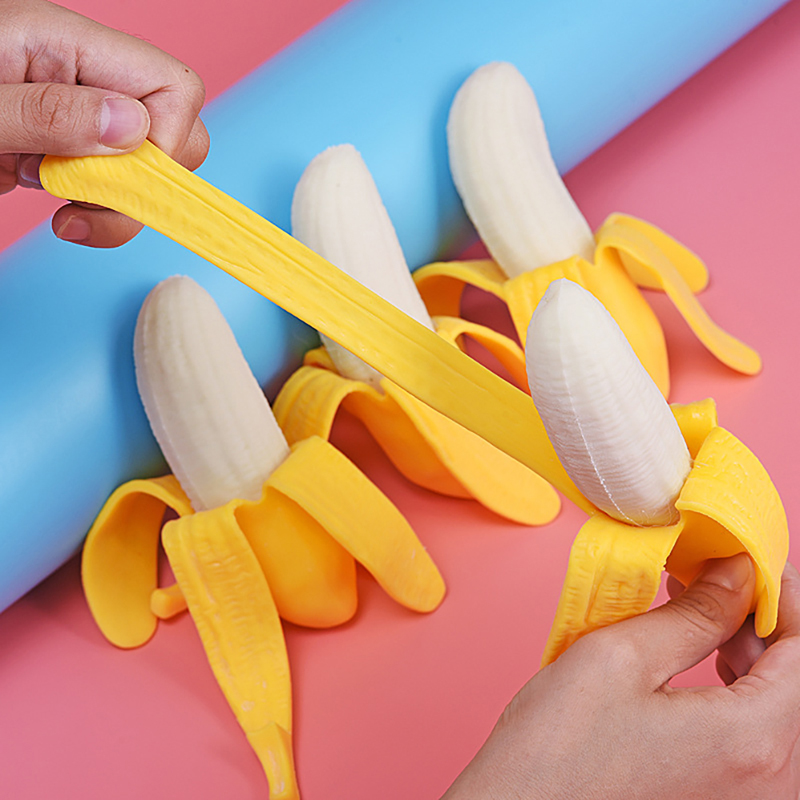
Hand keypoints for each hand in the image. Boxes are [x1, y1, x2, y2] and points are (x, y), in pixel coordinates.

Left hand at [0, 0, 208, 246]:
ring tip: (63, 207)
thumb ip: (49, 112)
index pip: (172, 87)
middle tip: (89, 197)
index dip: (165, 140)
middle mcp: (82, 78)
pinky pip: (117, 185)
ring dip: (120, 203)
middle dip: (149, 179)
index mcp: (64, 44)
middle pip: (175, 129)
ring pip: (151, 166)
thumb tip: (133, 129)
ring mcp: (77, 116)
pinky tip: (58, 206)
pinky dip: (100, 210)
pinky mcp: (66, 150)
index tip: (121, 176)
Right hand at [442, 555, 799, 798]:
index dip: (784, 596)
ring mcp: (750, 799)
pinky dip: (743, 690)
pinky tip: (705, 661)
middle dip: (765, 621)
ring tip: (705, 613)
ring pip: (782, 710)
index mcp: (750, 740)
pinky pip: (761, 740)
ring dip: (755, 654)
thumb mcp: (622, 659)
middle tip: (717, 580)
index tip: (749, 562)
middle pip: (798, 681)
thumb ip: (695, 615)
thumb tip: (739, 574)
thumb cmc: (557, 751)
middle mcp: (768, 783)